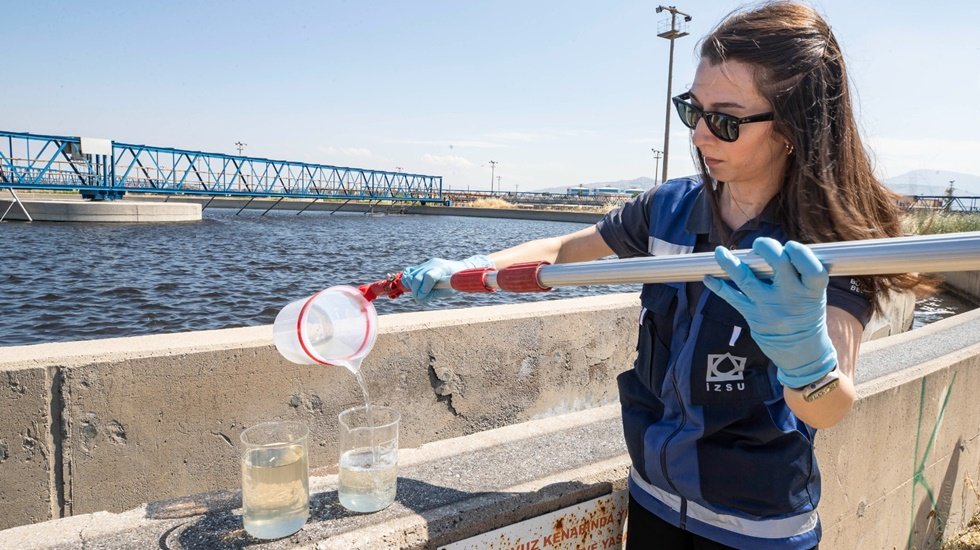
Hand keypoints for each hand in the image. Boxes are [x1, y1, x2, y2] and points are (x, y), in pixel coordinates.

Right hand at [402, 255, 494, 303]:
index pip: (429, 276)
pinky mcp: (421, 265)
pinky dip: (407, 281)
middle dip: (416, 292)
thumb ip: (436, 293)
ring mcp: (426, 264)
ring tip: (419, 293)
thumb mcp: (451, 289)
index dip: (424, 289)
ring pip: (410, 276)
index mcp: (443, 269)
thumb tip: (421, 297)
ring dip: (412, 287)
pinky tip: (414, 287)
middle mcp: (432, 264)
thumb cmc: (458, 281)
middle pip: (417, 278)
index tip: (423, 297)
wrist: (460, 268)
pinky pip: (408, 272)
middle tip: (421, 299)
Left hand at [703, 237, 836, 388]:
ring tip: (719, 252)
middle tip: (759, 245)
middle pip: (778, 264)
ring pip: (747, 279)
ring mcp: (769, 307)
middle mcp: (790, 297)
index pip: (811, 268)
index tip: (791, 246)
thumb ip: (799, 273)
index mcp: (812, 292)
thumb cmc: (806, 314)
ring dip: (730, 263)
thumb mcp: (814, 295)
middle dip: (766, 248)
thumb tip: (775, 247)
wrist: (800, 352)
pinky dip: (719, 287)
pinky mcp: (753, 316)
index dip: (800, 252)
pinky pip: (732, 299)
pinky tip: (708, 277)